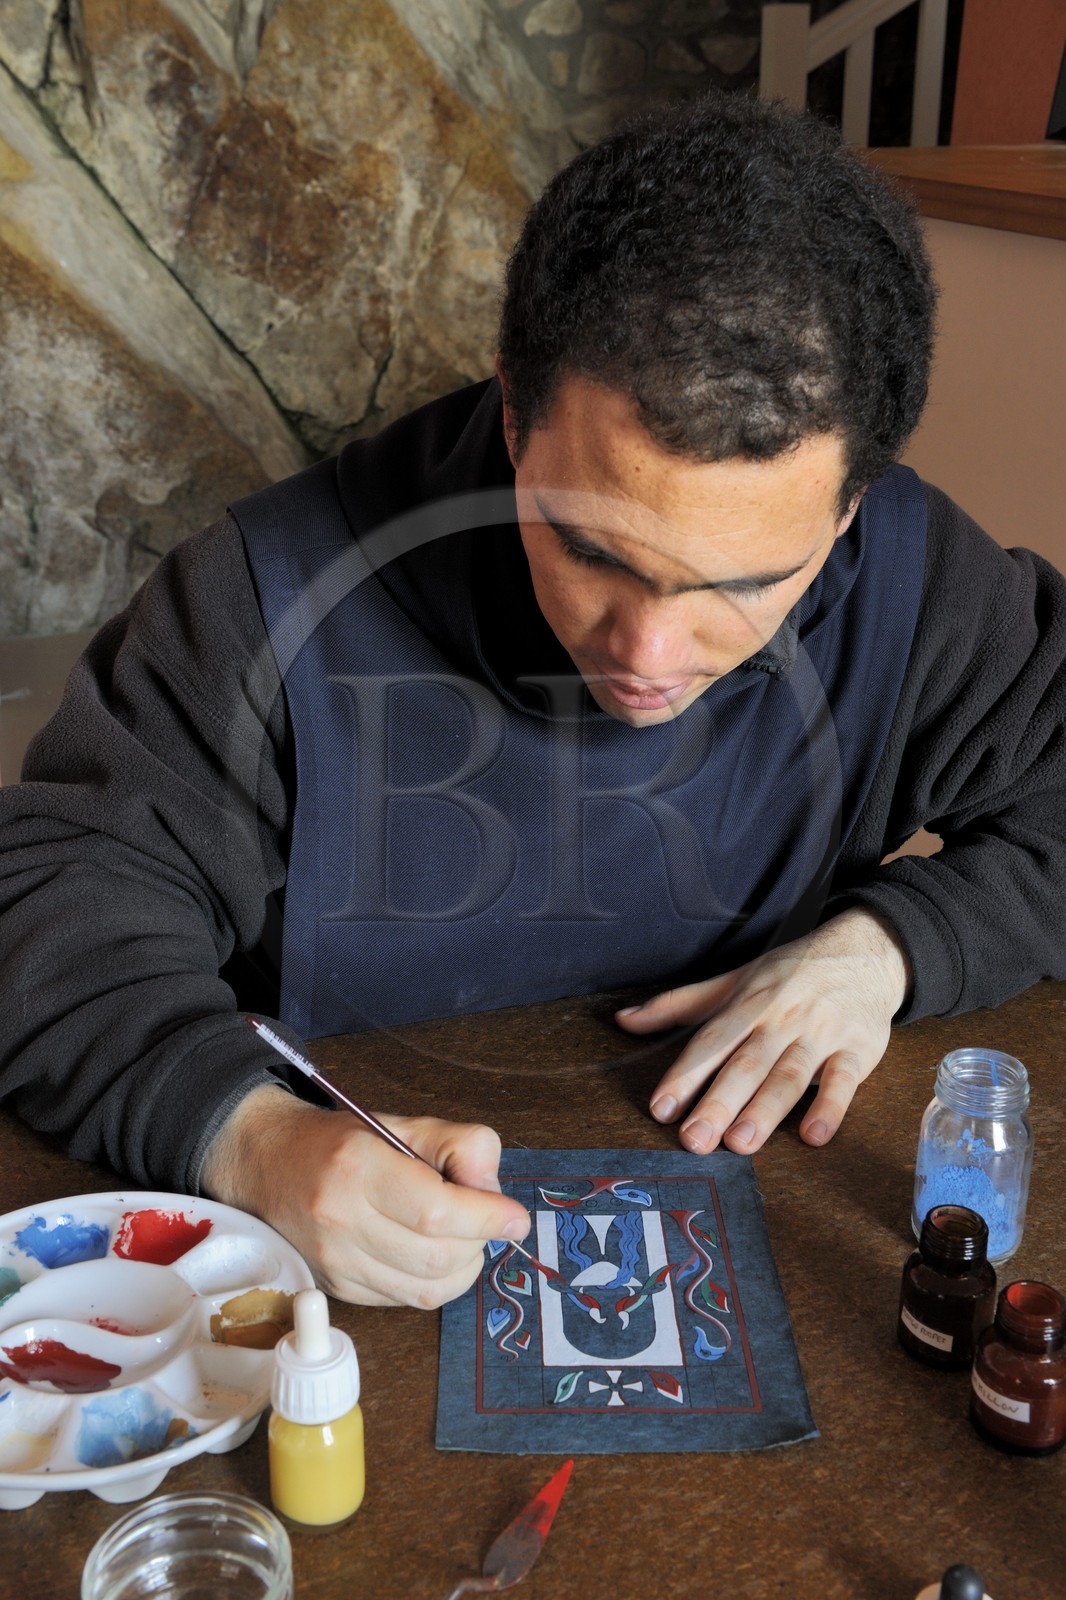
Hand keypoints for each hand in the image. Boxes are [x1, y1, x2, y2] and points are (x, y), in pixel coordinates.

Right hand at [201, 1086, 529, 1305]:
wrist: (270, 1165)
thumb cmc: (341, 1143)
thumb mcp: (403, 1123)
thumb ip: (458, 1145)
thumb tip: (493, 1191)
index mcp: (357, 1168)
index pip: (433, 1211)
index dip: (484, 1218)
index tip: (514, 1217)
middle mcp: (341, 1221)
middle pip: (436, 1256)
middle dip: (478, 1241)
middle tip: (483, 1217)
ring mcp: (336, 1263)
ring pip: (427, 1289)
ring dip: (462, 1266)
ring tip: (460, 1234)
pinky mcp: (340, 1290)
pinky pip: (408, 1300)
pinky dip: (434, 1281)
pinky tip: (431, 1252)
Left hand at [615, 908, 910, 1154]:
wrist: (865, 952)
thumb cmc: (791, 973)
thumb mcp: (734, 980)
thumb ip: (678, 1004)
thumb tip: (624, 1020)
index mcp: (748, 1003)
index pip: (710, 1041)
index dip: (685, 1075)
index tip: (661, 1108)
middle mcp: (781, 1018)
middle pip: (746, 1064)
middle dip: (718, 1103)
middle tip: (694, 1140)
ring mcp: (821, 1033)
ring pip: (789, 1075)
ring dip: (765, 1110)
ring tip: (741, 1143)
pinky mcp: (858, 1049)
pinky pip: (844, 1081)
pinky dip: (830, 1107)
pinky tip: (813, 1134)